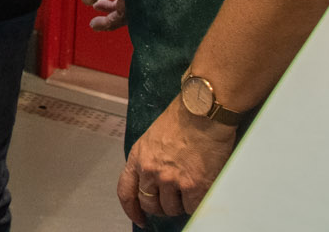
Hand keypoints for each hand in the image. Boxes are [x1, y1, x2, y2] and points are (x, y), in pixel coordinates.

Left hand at [117, 98, 235, 226]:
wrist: (203, 111)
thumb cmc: (182, 118)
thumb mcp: (153, 138)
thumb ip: (149, 159)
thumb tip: (154, 181)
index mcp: (138, 157)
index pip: (126, 191)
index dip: (131, 210)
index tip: (139, 218)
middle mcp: (150, 170)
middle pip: (150, 204)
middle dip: (161, 205)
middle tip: (174, 198)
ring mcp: (171, 179)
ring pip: (171, 209)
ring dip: (180, 204)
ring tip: (190, 186)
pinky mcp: (193, 186)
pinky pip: (192, 208)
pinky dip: (196, 203)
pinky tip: (201, 189)